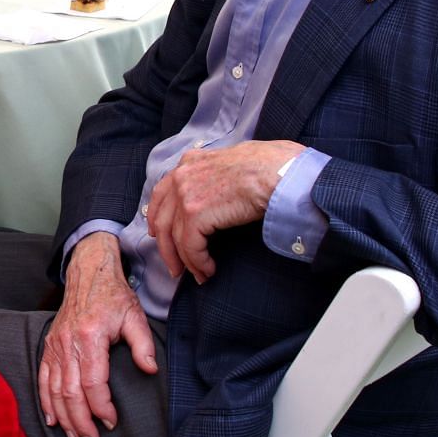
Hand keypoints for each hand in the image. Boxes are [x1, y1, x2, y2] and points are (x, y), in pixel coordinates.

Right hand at [40, 234, 157, 436]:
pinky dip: (46, 401)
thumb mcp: (135, 316)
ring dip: (64, 417)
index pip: (93, 383)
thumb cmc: (114, 296)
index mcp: (90, 337)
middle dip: (81, 421)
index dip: (101, 407)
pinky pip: (44, 379)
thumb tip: (150, 370)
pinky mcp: (49, 346)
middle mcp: (68, 343)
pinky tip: (53, 419)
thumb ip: (143, 345)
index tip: (111, 422)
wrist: (89, 274)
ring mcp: (55, 346)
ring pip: (55, 390)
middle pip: (70, 393)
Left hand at [146, 139, 306, 283]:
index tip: (158, 235)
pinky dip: (199, 262)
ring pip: (175, 238)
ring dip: (187, 262)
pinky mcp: (195, 214)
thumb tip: (219, 191)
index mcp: (190, 162)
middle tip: (175, 268)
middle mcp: (182, 176)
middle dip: (167, 248)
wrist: (280, 171)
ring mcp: (186, 194)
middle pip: (163, 220)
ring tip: (199, 275)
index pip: (162, 193)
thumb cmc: (271, 165)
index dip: (158, 217)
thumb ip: (217, 174)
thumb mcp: (234, 161)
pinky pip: (191, 247)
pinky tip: (209, 270)